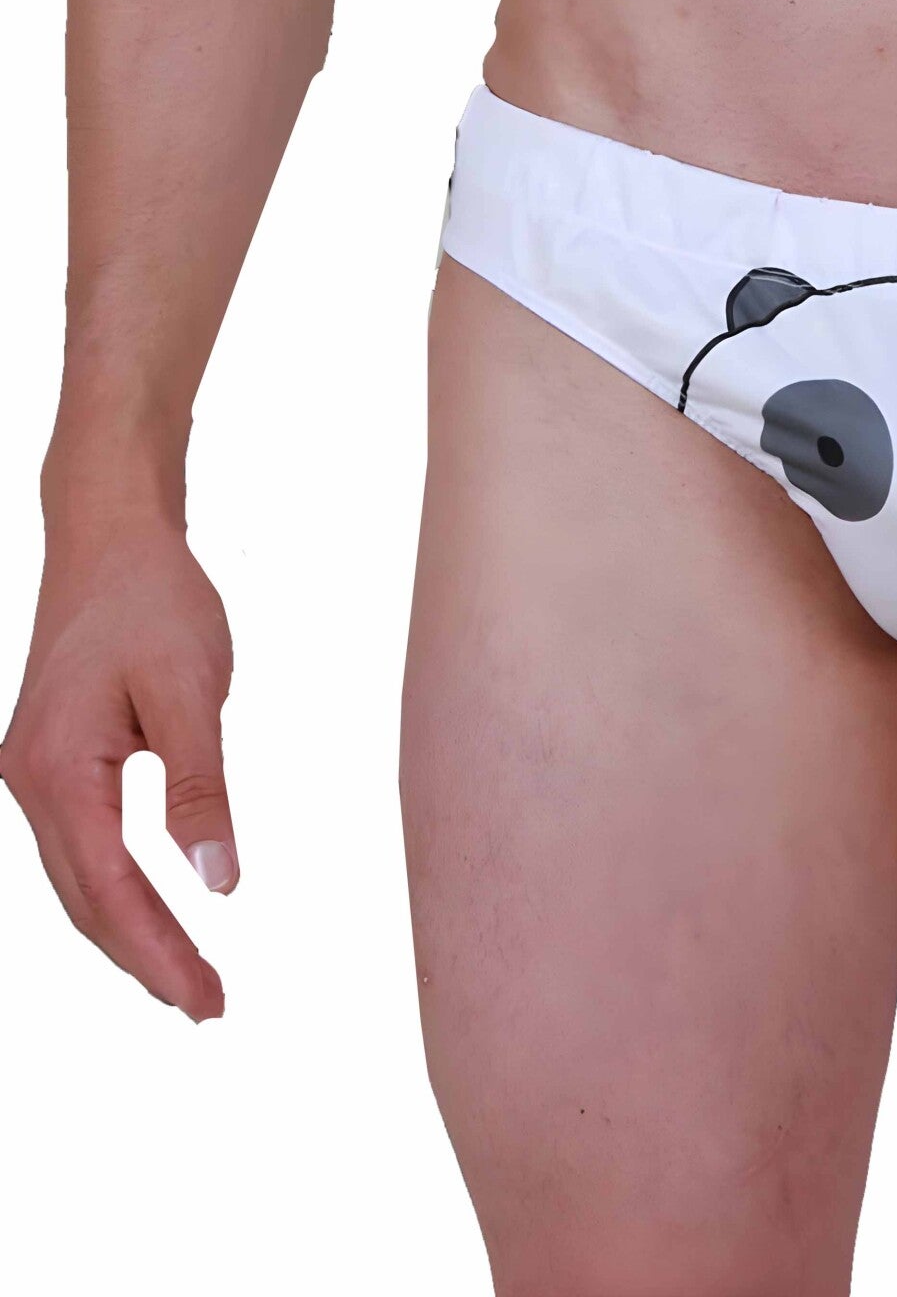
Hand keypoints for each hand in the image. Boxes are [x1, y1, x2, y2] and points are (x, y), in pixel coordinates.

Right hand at [2, 517, 237, 1020]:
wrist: (111, 536)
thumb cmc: (153, 601)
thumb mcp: (192, 692)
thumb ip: (202, 788)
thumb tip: (219, 881)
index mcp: (57, 772)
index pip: (110, 892)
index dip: (159, 951)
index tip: (209, 997)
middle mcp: (31, 782)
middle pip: (84, 901)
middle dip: (145, 960)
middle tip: (210, 1007)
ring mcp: (36, 773)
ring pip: (78, 881)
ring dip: (129, 933)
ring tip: (188, 977)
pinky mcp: (55, 760)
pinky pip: (82, 847)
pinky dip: (116, 890)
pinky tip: (153, 912)